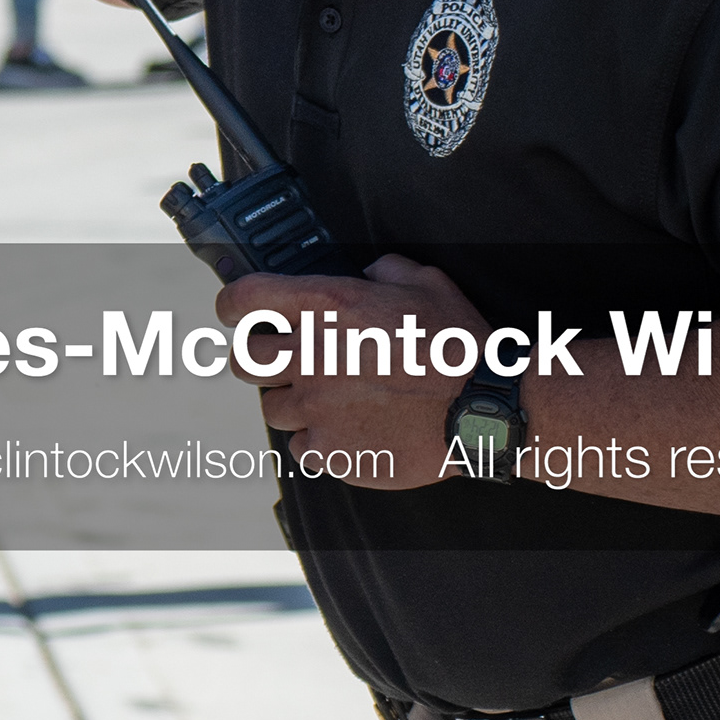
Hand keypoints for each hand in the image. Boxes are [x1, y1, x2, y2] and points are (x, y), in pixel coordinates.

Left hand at [213, 254, 492, 489]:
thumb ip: (386, 271)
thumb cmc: (461, 346)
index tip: (235, 312)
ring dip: (294, 403)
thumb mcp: (428, 284)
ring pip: (272, 408)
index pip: (245, 298)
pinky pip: (301, 446)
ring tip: (332, 401)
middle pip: (243, 361)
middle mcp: (313, 355)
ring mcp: (317, 406)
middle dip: (257, 360)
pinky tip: (347, 431)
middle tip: (283, 363)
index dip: (233, 304)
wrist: (487, 410)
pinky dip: (318, 441)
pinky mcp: (329, 449)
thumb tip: (367, 272)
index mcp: (330, 308)